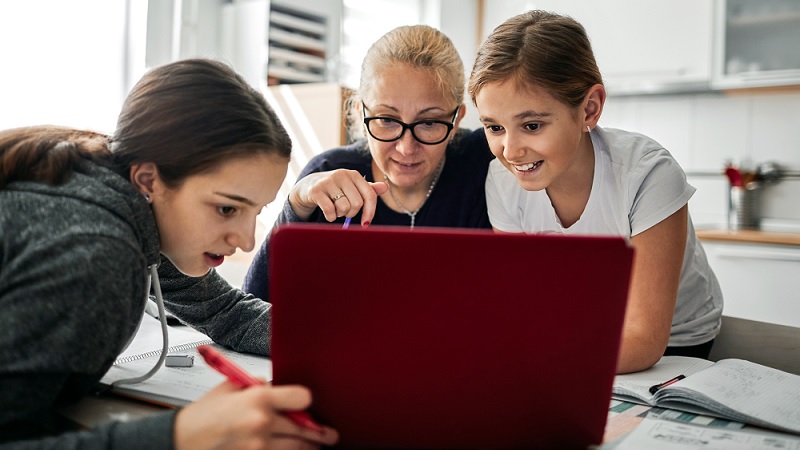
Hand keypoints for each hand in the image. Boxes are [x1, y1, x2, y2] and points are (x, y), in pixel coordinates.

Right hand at [174, 381, 338, 449]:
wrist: (181, 441)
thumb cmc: (203, 415)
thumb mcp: (230, 388)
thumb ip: (256, 385)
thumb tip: (275, 386)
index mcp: (258, 399)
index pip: (301, 398)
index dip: (307, 401)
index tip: (308, 404)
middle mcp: (262, 423)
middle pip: (304, 427)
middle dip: (318, 431)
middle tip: (328, 433)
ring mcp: (259, 446)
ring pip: (297, 448)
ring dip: (310, 446)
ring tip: (316, 445)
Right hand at [289, 169, 388, 224]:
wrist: (308, 186)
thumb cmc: (335, 189)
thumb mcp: (351, 187)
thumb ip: (368, 189)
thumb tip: (385, 187)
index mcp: (354, 175)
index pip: (370, 195)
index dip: (370, 212)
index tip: (365, 224)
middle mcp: (342, 175)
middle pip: (357, 204)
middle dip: (351, 213)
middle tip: (344, 211)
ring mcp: (328, 182)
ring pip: (344, 208)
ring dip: (339, 214)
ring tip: (334, 208)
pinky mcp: (316, 190)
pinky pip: (330, 211)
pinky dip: (330, 217)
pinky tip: (327, 213)